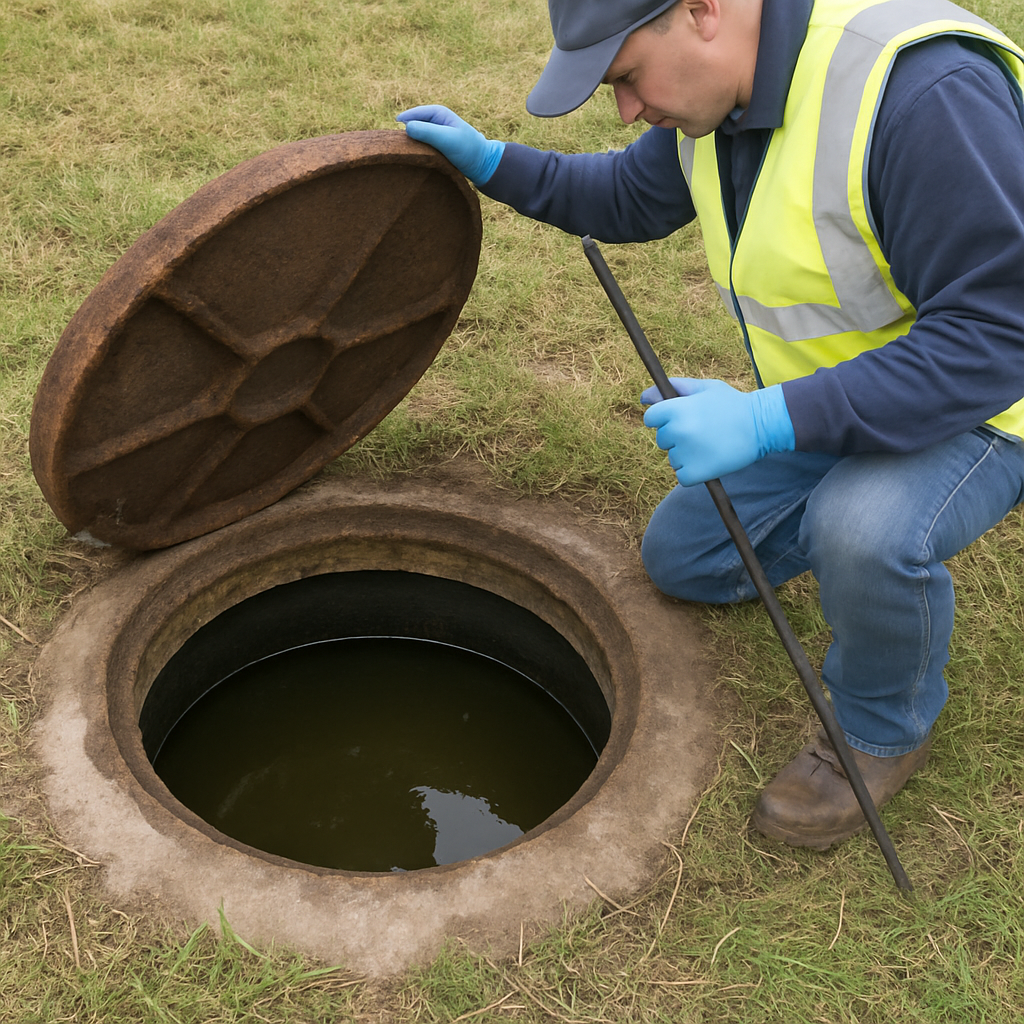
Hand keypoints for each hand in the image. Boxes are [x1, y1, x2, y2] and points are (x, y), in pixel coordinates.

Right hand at [396, 105, 504, 184]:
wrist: (483, 165)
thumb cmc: (467, 150)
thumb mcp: (447, 139)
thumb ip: (427, 132)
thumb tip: (406, 127)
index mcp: (437, 113)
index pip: (412, 115)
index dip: (401, 123)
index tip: (389, 136)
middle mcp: (435, 121)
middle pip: (412, 125)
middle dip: (405, 135)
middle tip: (394, 148)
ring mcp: (435, 134)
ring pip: (416, 137)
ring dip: (410, 145)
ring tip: (403, 155)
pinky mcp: (437, 146)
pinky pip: (421, 146)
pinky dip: (417, 151)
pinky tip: (414, 160)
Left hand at [642, 379, 794, 485]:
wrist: (761, 426)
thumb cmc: (731, 404)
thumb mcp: (704, 388)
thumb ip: (674, 388)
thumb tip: (644, 397)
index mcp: (675, 409)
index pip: (651, 419)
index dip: (665, 419)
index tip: (683, 420)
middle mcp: (677, 431)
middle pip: (662, 439)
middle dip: (677, 437)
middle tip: (703, 432)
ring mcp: (684, 454)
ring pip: (673, 458)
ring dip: (686, 456)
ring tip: (710, 446)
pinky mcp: (694, 473)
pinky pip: (682, 476)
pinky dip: (693, 473)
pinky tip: (709, 460)